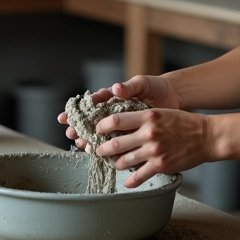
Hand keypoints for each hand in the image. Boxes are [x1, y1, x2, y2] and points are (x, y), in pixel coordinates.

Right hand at [57, 74, 182, 148]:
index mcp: (114, 98)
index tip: (66, 117)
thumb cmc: (155, 87)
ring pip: (103, 134)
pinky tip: (101, 156)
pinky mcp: (133, 135)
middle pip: (93, 121)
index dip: (78, 111)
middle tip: (70, 134)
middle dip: (80, 128)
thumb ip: (129, 86)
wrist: (173, 97)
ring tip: (81, 146)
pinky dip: (110, 150)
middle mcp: (116, 112)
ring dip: (91, 140)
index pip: (91, 104)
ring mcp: (124, 125)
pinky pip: (120, 143)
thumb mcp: (142, 83)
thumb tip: (115, 88)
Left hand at [94, 108, 213, 188]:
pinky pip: (139, 176)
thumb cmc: (183, 122)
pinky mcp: (161, 165)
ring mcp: (154, 151)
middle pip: (115, 143)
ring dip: (116, 164)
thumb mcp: (160, 113)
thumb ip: (140, 118)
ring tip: (115, 163)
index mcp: (147, 116)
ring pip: (124, 161)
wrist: (206, 136)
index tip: (98, 131)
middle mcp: (148, 133)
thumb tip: (118, 126)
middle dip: (102, 149)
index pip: (115, 120)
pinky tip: (128, 182)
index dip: (102, 126)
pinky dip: (131, 181)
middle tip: (99, 150)